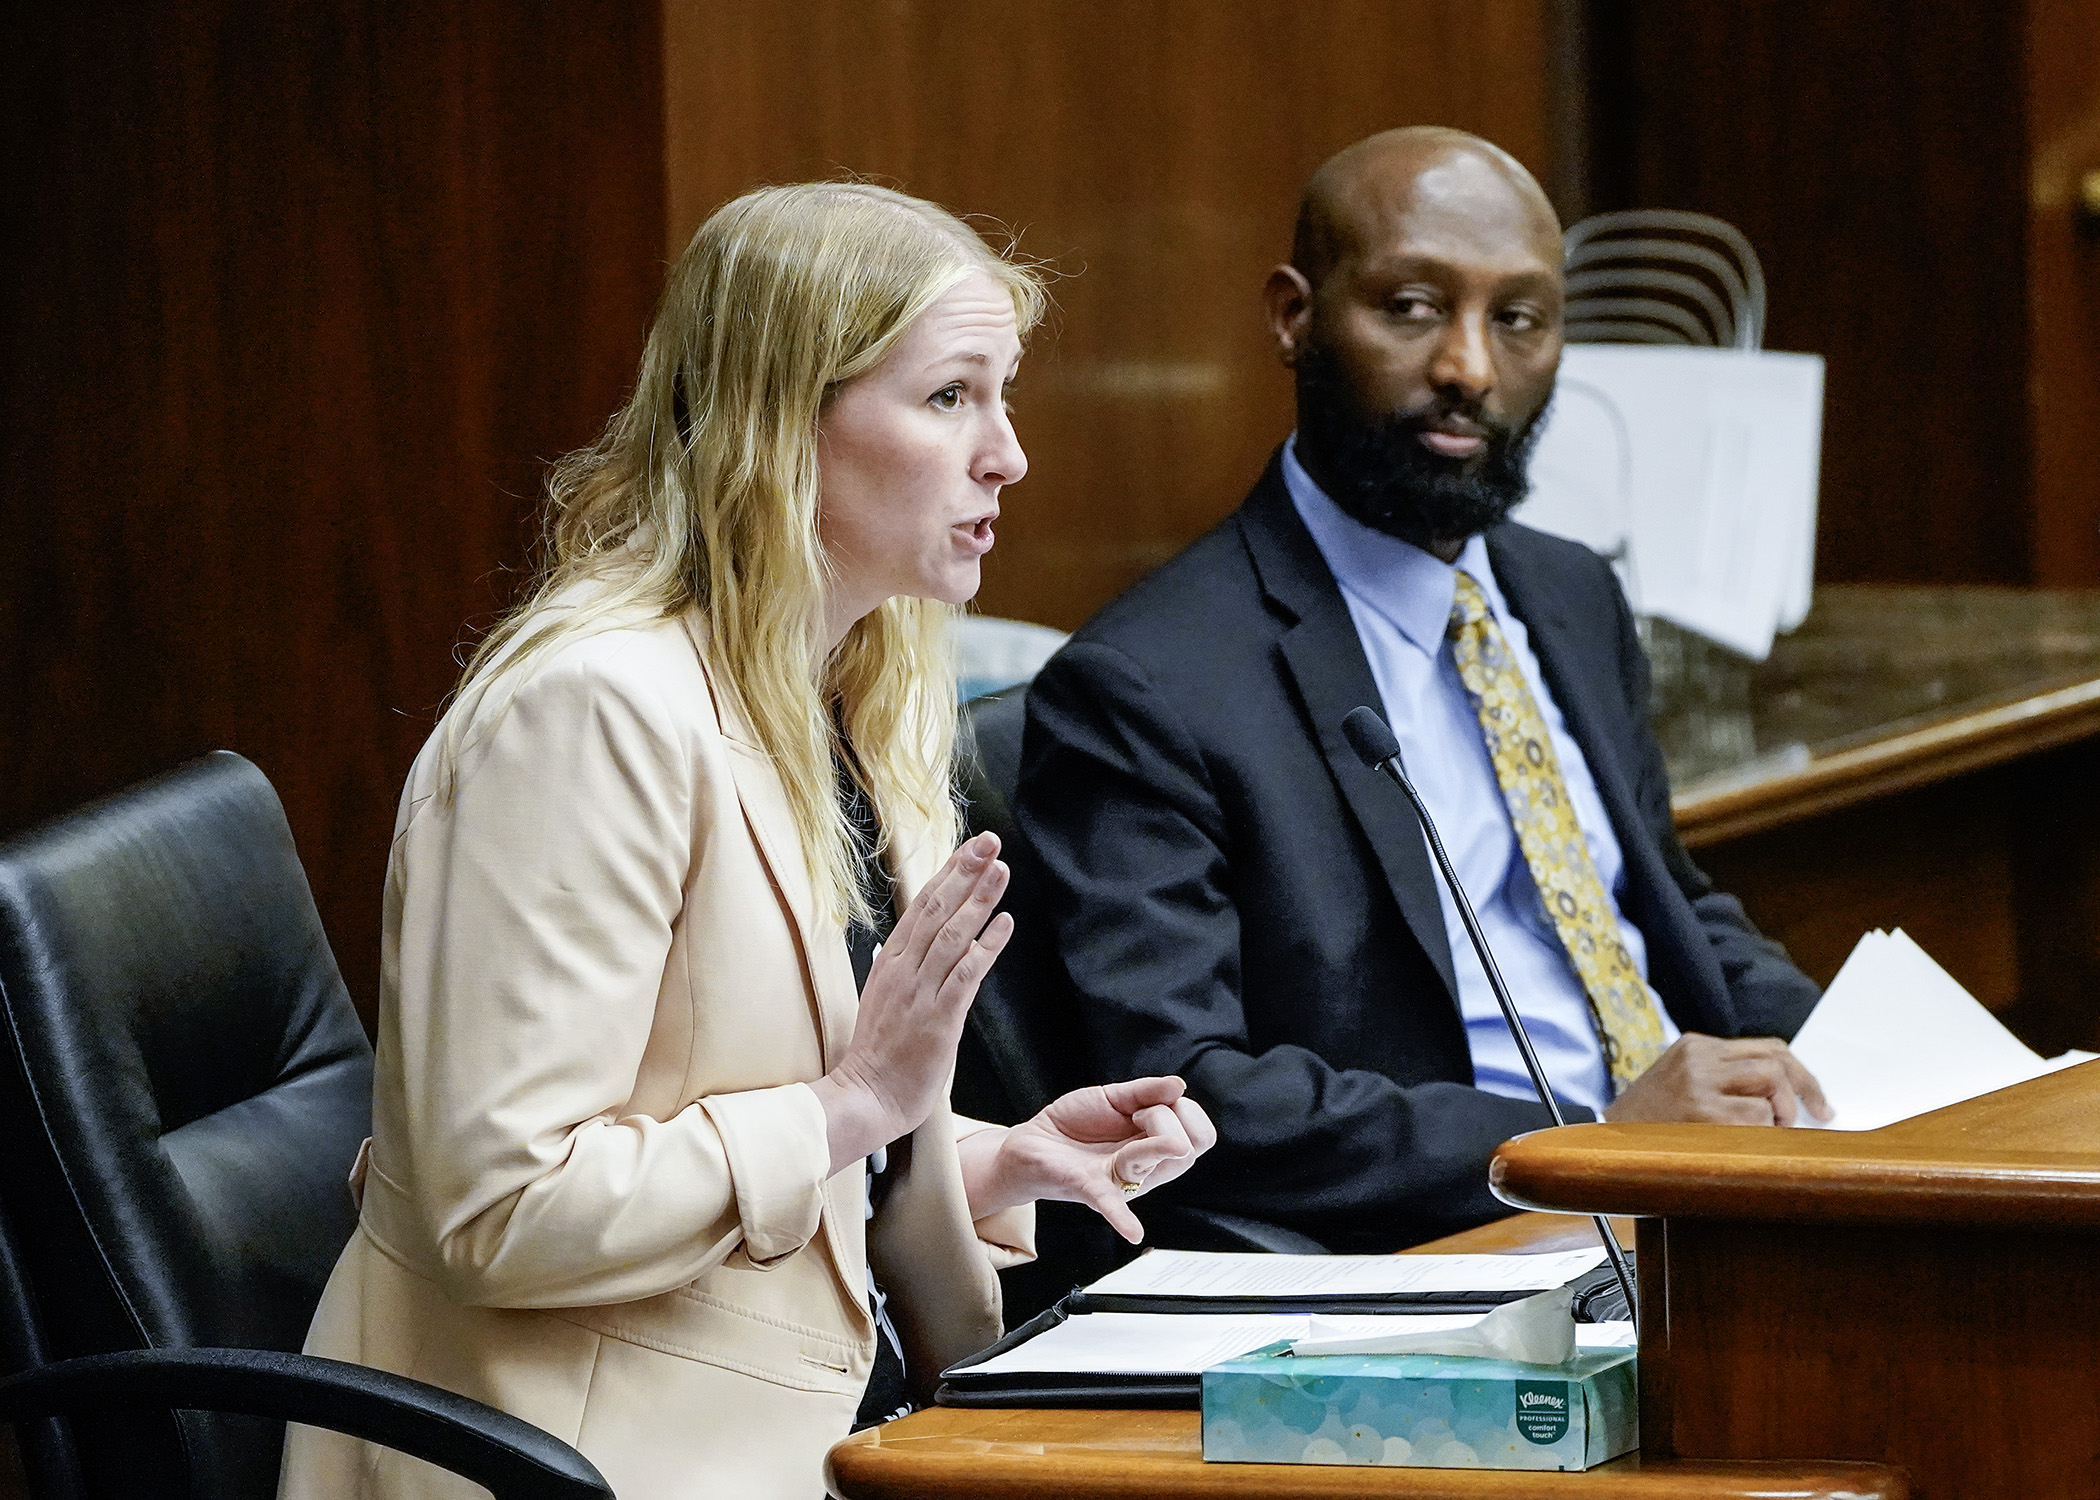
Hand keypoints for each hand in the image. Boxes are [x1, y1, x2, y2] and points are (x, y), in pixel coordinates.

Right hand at [808, 832, 1012, 1172]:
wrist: (863, 1099)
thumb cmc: (876, 1058)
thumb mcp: (883, 1003)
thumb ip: (897, 974)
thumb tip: (900, 947)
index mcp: (890, 965)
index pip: (920, 907)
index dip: (947, 874)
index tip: (969, 849)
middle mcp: (903, 972)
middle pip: (935, 910)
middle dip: (965, 872)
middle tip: (989, 842)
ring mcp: (919, 993)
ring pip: (951, 935)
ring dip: (979, 900)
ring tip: (1001, 871)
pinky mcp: (937, 1019)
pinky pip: (965, 974)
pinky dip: (986, 946)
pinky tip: (1005, 924)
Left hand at [958, 1076, 1217, 1243]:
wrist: (1032, 1143)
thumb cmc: (1076, 1124)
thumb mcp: (1114, 1098)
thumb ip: (1146, 1091)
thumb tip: (1179, 1085)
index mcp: (1154, 1147)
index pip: (1199, 1137)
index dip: (1186, 1111)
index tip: (1155, 1102)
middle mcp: (1145, 1169)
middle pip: (1187, 1150)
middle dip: (1169, 1117)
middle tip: (1138, 1114)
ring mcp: (1119, 1180)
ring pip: (1157, 1162)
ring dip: (1157, 1136)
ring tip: (1134, 1119)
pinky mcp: (1089, 1187)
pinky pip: (1110, 1204)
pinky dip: (1122, 1218)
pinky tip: (1133, 1232)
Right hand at [1602, 1034, 1831, 1125]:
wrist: (1601, 1141)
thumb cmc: (1646, 1121)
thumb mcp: (1679, 1082)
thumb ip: (1721, 1077)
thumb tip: (1783, 1093)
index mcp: (1694, 1045)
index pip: (1766, 1047)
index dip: (1800, 1072)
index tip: (1816, 1100)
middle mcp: (1698, 1058)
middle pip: (1774, 1061)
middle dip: (1804, 1090)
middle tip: (1816, 1115)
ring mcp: (1699, 1084)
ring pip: (1770, 1084)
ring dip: (1781, 1113)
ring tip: (1768, 1132)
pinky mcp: (1702, 1113)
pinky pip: (1757, 1116)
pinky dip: (1764, 1132)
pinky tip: (1748, 1143)